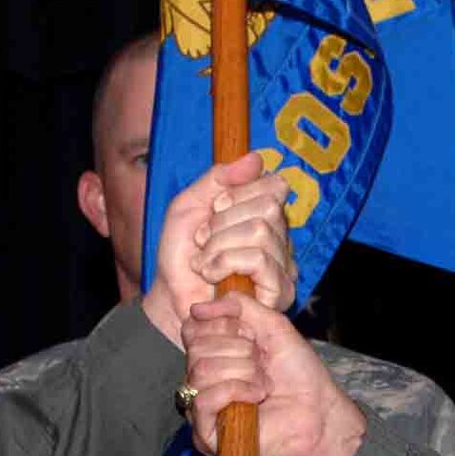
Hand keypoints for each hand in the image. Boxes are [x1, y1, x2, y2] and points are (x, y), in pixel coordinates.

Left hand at [140, 154, 297, 345]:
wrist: (170, 297)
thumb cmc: (181, 255)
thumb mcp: (189, 204)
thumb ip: (219, 178)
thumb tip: (256, 158)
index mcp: (265, 214)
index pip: (275, 185)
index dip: (239, 193)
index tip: (215, 208)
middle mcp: (281, 239)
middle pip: (268, 207)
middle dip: (224, 222)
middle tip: (203, 241)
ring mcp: (284, 266)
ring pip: (260, 232)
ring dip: (219, 246)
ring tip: (204, 262)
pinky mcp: (280, 292)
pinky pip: (259, 260)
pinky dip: (225, 262)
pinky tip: (212, 276)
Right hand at [181, 294, 366, 455]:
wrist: (320, 413)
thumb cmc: (299, 373)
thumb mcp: (272, 325)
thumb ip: (239, 306)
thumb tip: (198, 307)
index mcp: (213, 354)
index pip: (192, 329)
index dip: (222, 325)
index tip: (251, 335)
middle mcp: (203, 379)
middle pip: (196, 349)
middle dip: (239, 350)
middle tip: (263, 364)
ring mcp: (203, 408)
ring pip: (201, 372)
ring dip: (243, 372)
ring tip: (264, 384)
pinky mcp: (206, 435)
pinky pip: (204, 400)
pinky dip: (236, 391)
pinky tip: (257, 397)